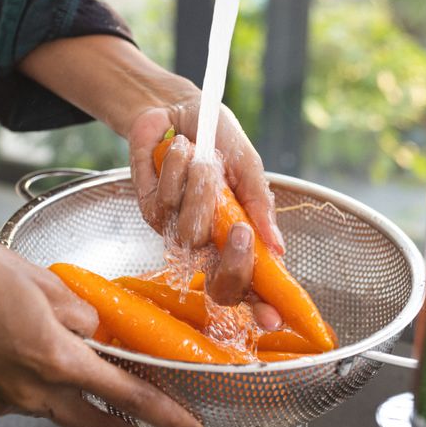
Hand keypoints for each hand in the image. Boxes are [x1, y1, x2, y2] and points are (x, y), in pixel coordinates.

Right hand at [0, 223, 204, 426]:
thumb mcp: (42, 281)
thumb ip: (79, 313)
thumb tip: (97, 333)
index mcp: (55, 359)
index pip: (127, 396)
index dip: (166, 415)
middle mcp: (30, 391)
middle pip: (93, 424)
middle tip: (138, 421)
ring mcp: (1, 400)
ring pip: (55, 411)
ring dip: (75, 400)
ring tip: (74, 366)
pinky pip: (21, 400)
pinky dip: (36, 387)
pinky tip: (25, 355)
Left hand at [129, 100, 283, 328]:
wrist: (177, 107)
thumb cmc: (217, 138)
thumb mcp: (248, 166)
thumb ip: (260, 204)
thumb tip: (276, 247)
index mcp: (237, 238)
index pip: (250, 285)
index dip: (260, 306)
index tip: (274, 319)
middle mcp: (207, 243)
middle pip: (218, 284)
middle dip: (231, 259)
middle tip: (238, 226)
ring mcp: (176, 230)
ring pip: (190, 235)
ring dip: (201, 190)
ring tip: (204, 159)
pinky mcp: (149, 211)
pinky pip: (165, 205)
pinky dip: (177, 171)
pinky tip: (180, 150)